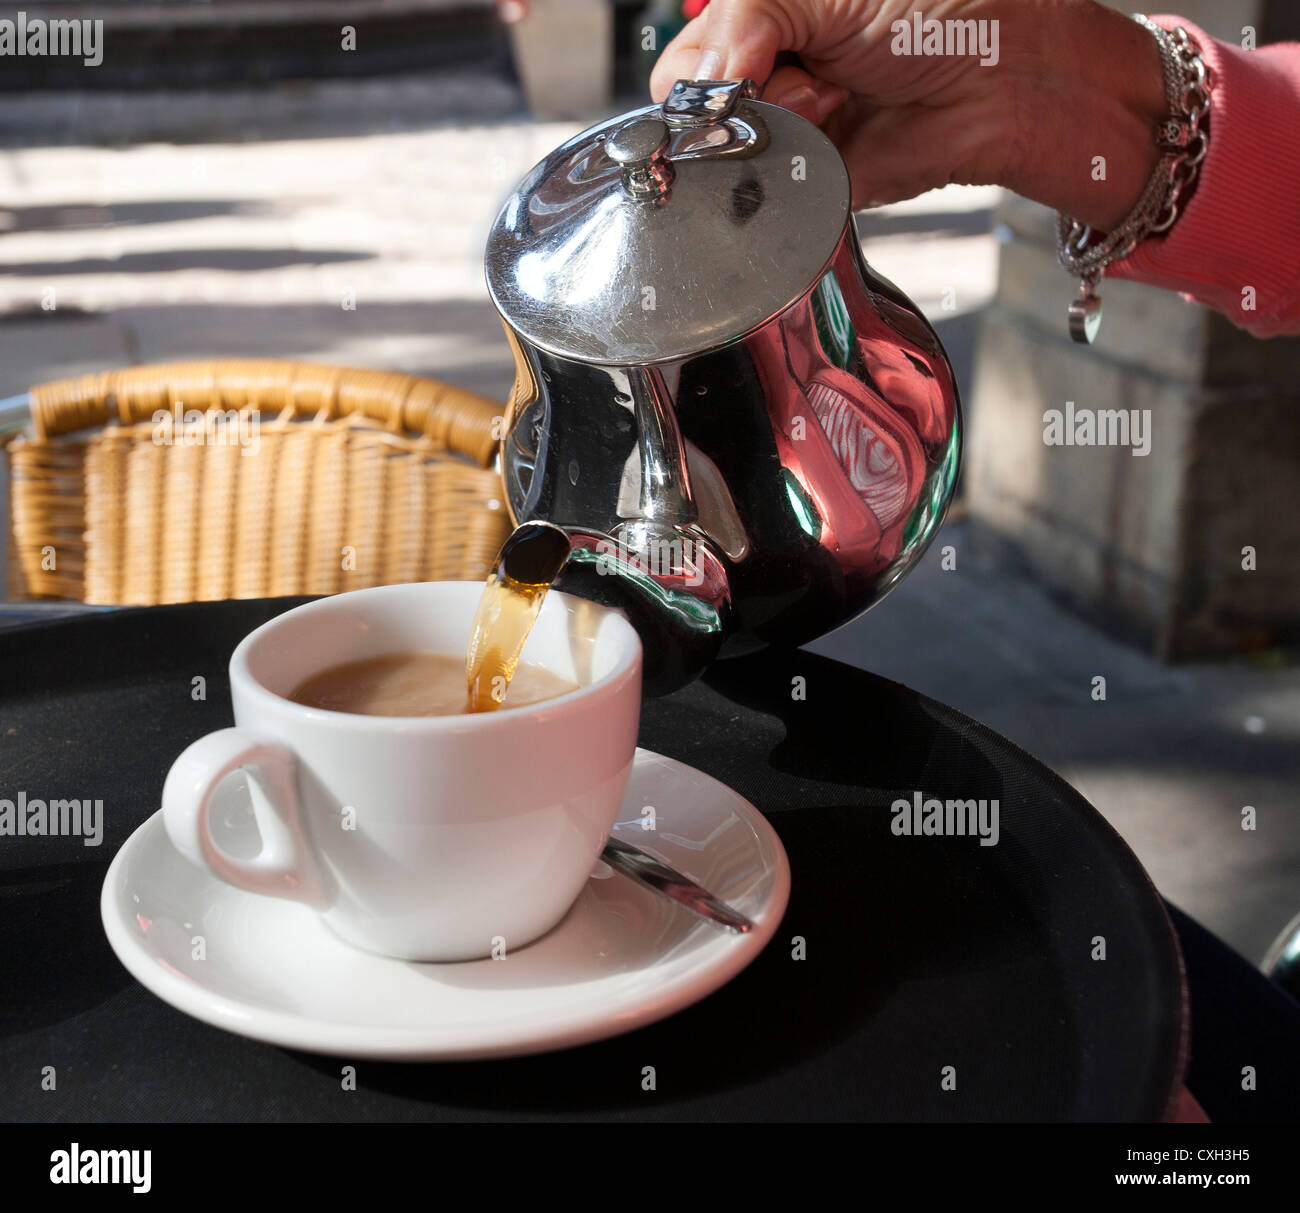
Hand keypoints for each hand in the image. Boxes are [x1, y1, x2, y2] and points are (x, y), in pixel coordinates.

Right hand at [650, 0, 1169, 229]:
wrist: (1005, 79)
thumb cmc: (940, 10)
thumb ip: (747, 17)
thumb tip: (703, 76)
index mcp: (761, 23)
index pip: (688, 60)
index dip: (706, 67)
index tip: (750, 59)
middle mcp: (768, 78)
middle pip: (702, 112)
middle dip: (747, 96)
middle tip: (811, 75)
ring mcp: (788, 134)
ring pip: (733, 158)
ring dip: (782, 127)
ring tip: (835, 99)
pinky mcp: (812, 184)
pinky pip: (774, 196)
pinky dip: (795, 173)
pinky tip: (834, 137)